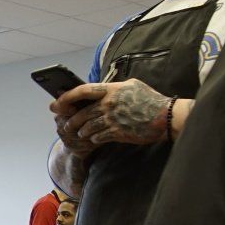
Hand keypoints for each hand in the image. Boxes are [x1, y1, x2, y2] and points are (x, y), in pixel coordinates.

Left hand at [52, 80, 170, 147]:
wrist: (166, 116)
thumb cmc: (151, 100)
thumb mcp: (133, 85)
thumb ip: (115, 87)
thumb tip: (102, 89)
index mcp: (111, 89)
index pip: (82, 90)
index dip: (66, 96)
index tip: (57, 103)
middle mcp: (109, 103)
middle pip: (81, 112)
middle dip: (70, 120)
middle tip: (65, 124)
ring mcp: (113, 118)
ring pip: (87, 126)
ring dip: (81, 131)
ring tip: (79, 133)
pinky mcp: (118, 132)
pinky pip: (98, 137)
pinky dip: (93, 138)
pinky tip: (94, 139)